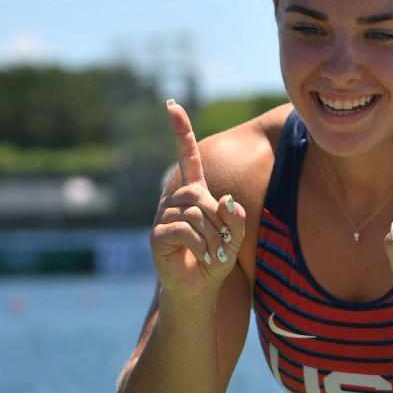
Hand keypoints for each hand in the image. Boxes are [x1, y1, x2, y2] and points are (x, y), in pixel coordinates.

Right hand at [150, 100, 245, 301]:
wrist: (197, 287)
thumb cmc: (215, 257)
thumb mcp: (234, 236)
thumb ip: (236, 216)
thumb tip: (224, 200)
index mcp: (193, 192)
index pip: (186, 156)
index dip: (180, 131)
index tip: (171, 104)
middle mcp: (174, 200)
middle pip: (199, 193)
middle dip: (217, 219)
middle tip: (221, 242)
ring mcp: (163, 216)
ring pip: (194, 212)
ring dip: (212, 236)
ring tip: (212, 252)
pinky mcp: (157, 235)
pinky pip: (184, 229)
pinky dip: (200, 244)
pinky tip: (201, 256)